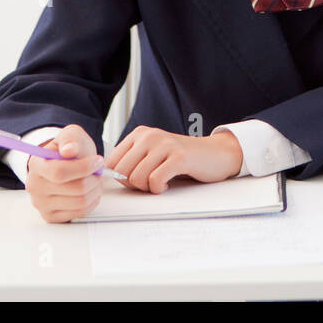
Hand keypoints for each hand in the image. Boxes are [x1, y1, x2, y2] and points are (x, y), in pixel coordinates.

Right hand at [25, 123, 104, 223]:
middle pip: (76, 188)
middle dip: (95, 178)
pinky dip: (92, 201)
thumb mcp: (71, 135)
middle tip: (98, 171)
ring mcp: (41, 204)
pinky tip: (90, 190)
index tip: (98, 161)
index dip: (84, 167)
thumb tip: (68, 150)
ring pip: (81, 201)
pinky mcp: (51, 216)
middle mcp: (35, 186)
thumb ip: (71, 139)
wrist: (66, 164)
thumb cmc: (69, 150)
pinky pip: (80, 212)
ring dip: (96, 189)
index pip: (60, 172)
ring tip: (95, 179)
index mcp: (37, 165)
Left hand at [105, 126, 244, 192]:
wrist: (216, 153)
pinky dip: (159, 188)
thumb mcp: (152, 154)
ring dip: (148, 187)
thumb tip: (106, 176)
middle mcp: (150, 136)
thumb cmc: (182, 158)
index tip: (135, 180)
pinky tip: (167, 183)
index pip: (112, 161)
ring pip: (137, 178)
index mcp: (140, 134)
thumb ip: (131, 161)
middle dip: (134, 184)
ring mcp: (165, 145)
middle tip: (150, 182)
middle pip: (122, 172)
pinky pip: (155, 181)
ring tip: (160, 181)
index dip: (120, 177)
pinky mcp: (179, 157)